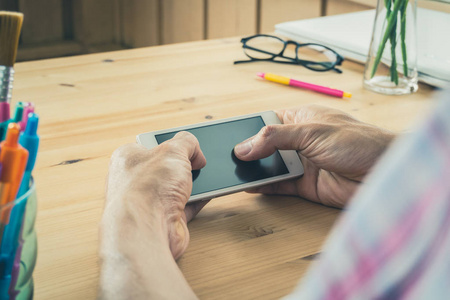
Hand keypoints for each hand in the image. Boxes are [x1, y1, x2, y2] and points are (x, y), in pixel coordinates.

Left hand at [103, 132, 207, 259]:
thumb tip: (195, 152)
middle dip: (184, 165)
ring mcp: (148, 202)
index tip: (186, 144)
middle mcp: (135, 181)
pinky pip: (184, 206)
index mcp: (128, 158)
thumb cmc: (148, 188)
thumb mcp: (173, 150)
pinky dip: (197, 201)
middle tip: (199, 162)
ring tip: (209, 176)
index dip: (171, 143)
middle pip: (166, 167)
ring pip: (176, 188)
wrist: (146, 231)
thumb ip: (187, 142)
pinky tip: (209, 193)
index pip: (151, 144)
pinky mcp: (163, 220)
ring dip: (192, 184)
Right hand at [234, 105, 394, 207]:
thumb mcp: (312, 132)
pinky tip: (249, 185)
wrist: (384, 175)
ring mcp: (301, 164)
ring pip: (269, 167)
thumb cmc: (357, 142)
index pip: (267, 121)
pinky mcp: (305, 186)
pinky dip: (263, 187)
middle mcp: (299, 141)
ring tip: (231, 173)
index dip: (248, 129)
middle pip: (265, 146)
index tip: (227, 136)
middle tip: (223, 158)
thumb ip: (275, 137)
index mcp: (301, 119)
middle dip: (247, 152)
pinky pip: (278, 186)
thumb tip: (244, 147)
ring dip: (253, 170)